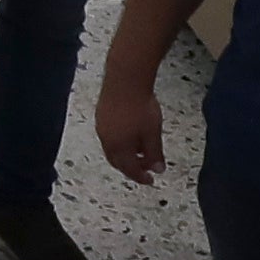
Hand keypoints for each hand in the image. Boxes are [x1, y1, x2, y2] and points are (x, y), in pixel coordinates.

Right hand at [92, 63, 168, 188]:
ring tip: (138, 149)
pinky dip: (120, 141)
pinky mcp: (101, 114)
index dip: (141, 177)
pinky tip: (130, 133)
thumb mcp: (153, 134)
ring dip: (125, 153)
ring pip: (112, 148)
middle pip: (117, 161)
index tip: (150, 180)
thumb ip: (155, 153)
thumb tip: (158, 169)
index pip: (129, 170)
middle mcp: (106, 140)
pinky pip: (109, 135)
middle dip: (130, 167)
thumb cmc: (140, 107)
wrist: (126, 80)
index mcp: (119, 148)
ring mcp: (102, 126)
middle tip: (143, 167)